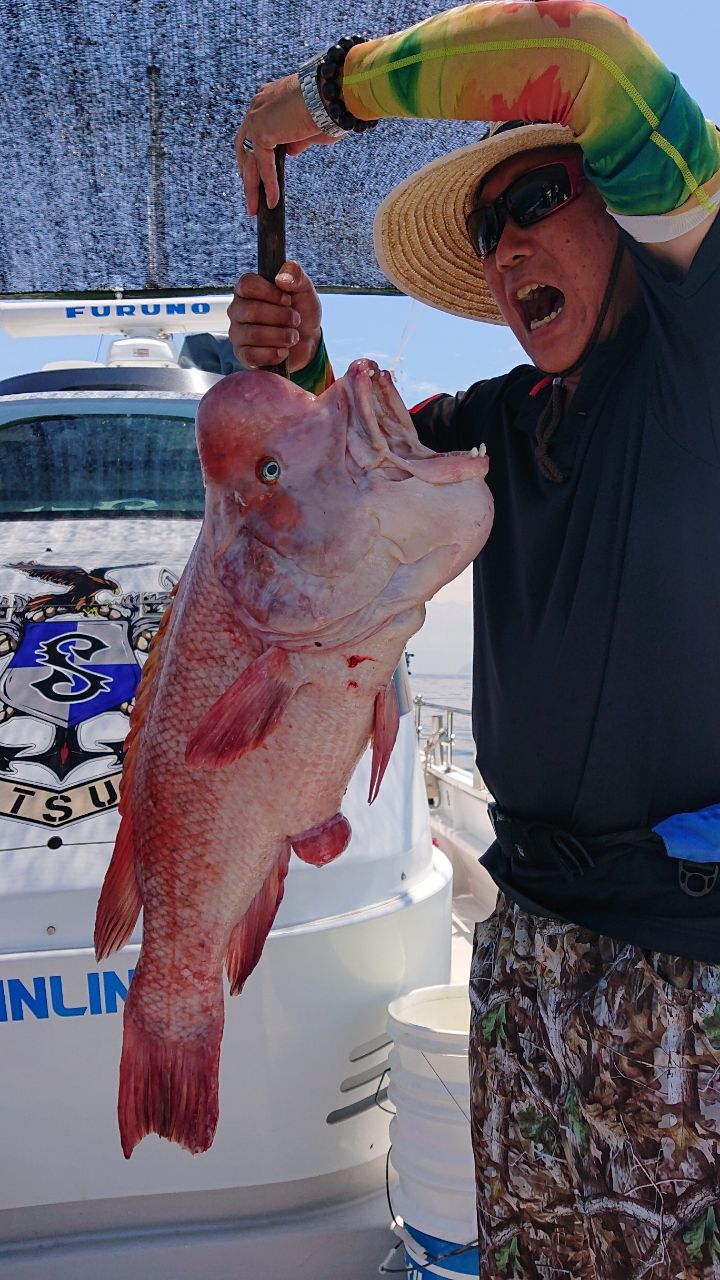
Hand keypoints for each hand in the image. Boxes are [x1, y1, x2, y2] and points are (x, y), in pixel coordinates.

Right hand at [227, 260, 321, 371]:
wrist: (307, 341)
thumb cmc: (301, 311)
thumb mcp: (304, 289)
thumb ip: (296, 274)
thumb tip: (281, 278)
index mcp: (248, 290)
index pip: (247, 284)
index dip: (269, 292)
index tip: (287, 300)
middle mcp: (237, 310)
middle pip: (252, 311)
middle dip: (281, 317)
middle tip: (295, 320)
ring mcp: (237, 333)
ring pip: (254, 335)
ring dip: (281, 336)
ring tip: (293, 337)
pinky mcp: (242, 354)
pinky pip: (252, 355)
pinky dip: (273, 354)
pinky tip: (284, 351)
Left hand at [236, 73, 339, 214]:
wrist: (330, 92)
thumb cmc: (328, 106)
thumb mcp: (310, 129)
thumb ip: (297, 141)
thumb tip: (290, 152)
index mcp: (268, 101)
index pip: (253, 132)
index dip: (253, 156)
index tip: (255, 174)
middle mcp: (258, 106)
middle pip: (245, 147)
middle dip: (247, 174)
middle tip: (251, 196)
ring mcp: (257, 117)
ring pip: (250, 159)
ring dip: (252, 186)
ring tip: (255, 209)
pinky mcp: (262, 130)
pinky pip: (263, 164)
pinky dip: (269, 184)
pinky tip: (272, 201)